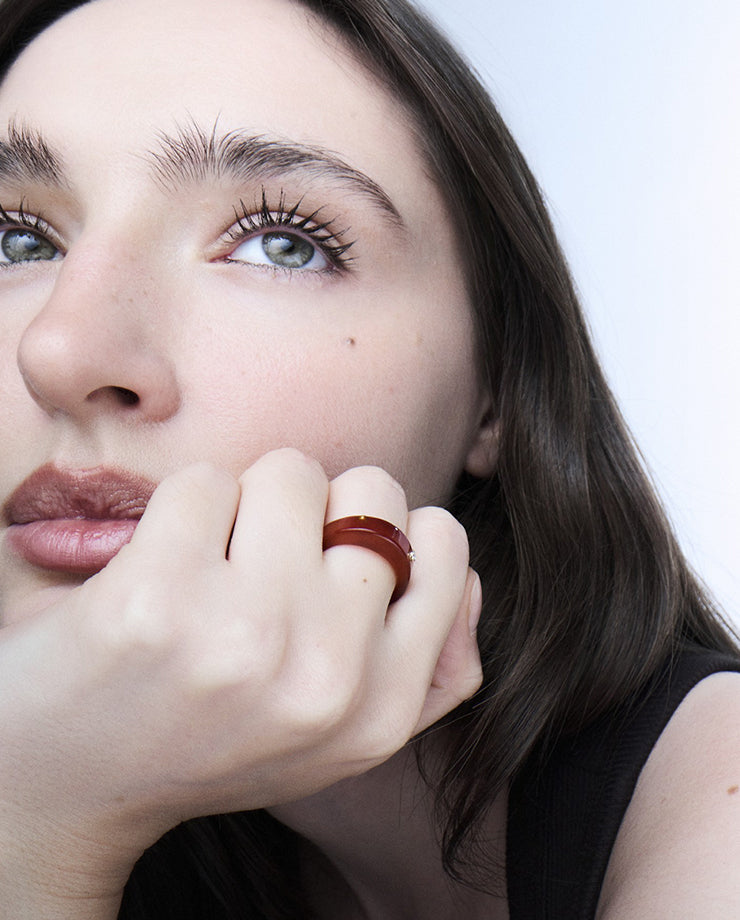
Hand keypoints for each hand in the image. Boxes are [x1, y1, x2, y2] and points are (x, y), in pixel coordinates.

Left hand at [0, 449, 481, 905]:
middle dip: (320, 510)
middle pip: (374, 493)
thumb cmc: (202, 738)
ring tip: (207, 568)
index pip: (447, 556)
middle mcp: (326, 679)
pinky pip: (205, 481)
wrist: (59, 790)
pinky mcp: (158, 597)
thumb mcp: (336, 736)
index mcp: (380, 714)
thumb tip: (463, 573)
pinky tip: (152, 571)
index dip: (389, 537)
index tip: (333, 561)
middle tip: (261, 565)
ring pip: (292, 473)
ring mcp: (245, 636)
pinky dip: (178, 511)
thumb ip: (426, 666)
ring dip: (247, 502)